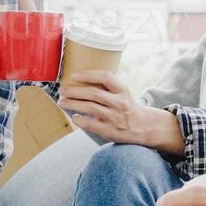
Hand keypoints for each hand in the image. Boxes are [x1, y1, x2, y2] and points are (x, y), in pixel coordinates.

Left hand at [59, 72, 182, 151]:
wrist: (143, 127)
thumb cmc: (127, 108)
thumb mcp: (122, 94)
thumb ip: (106, 88)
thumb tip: (79, 82)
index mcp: (123, 90)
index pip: (106, 77)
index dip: (88, 75)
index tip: (74, 75)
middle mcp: (120, 103)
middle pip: (94, 93)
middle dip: (74, 91)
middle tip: (62, 90)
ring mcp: (115, 117)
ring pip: (90, 108)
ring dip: (73, 104)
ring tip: (63, 102)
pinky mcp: (110, 131)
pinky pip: (90, 124)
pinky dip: (79, 120)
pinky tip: (74, 117)